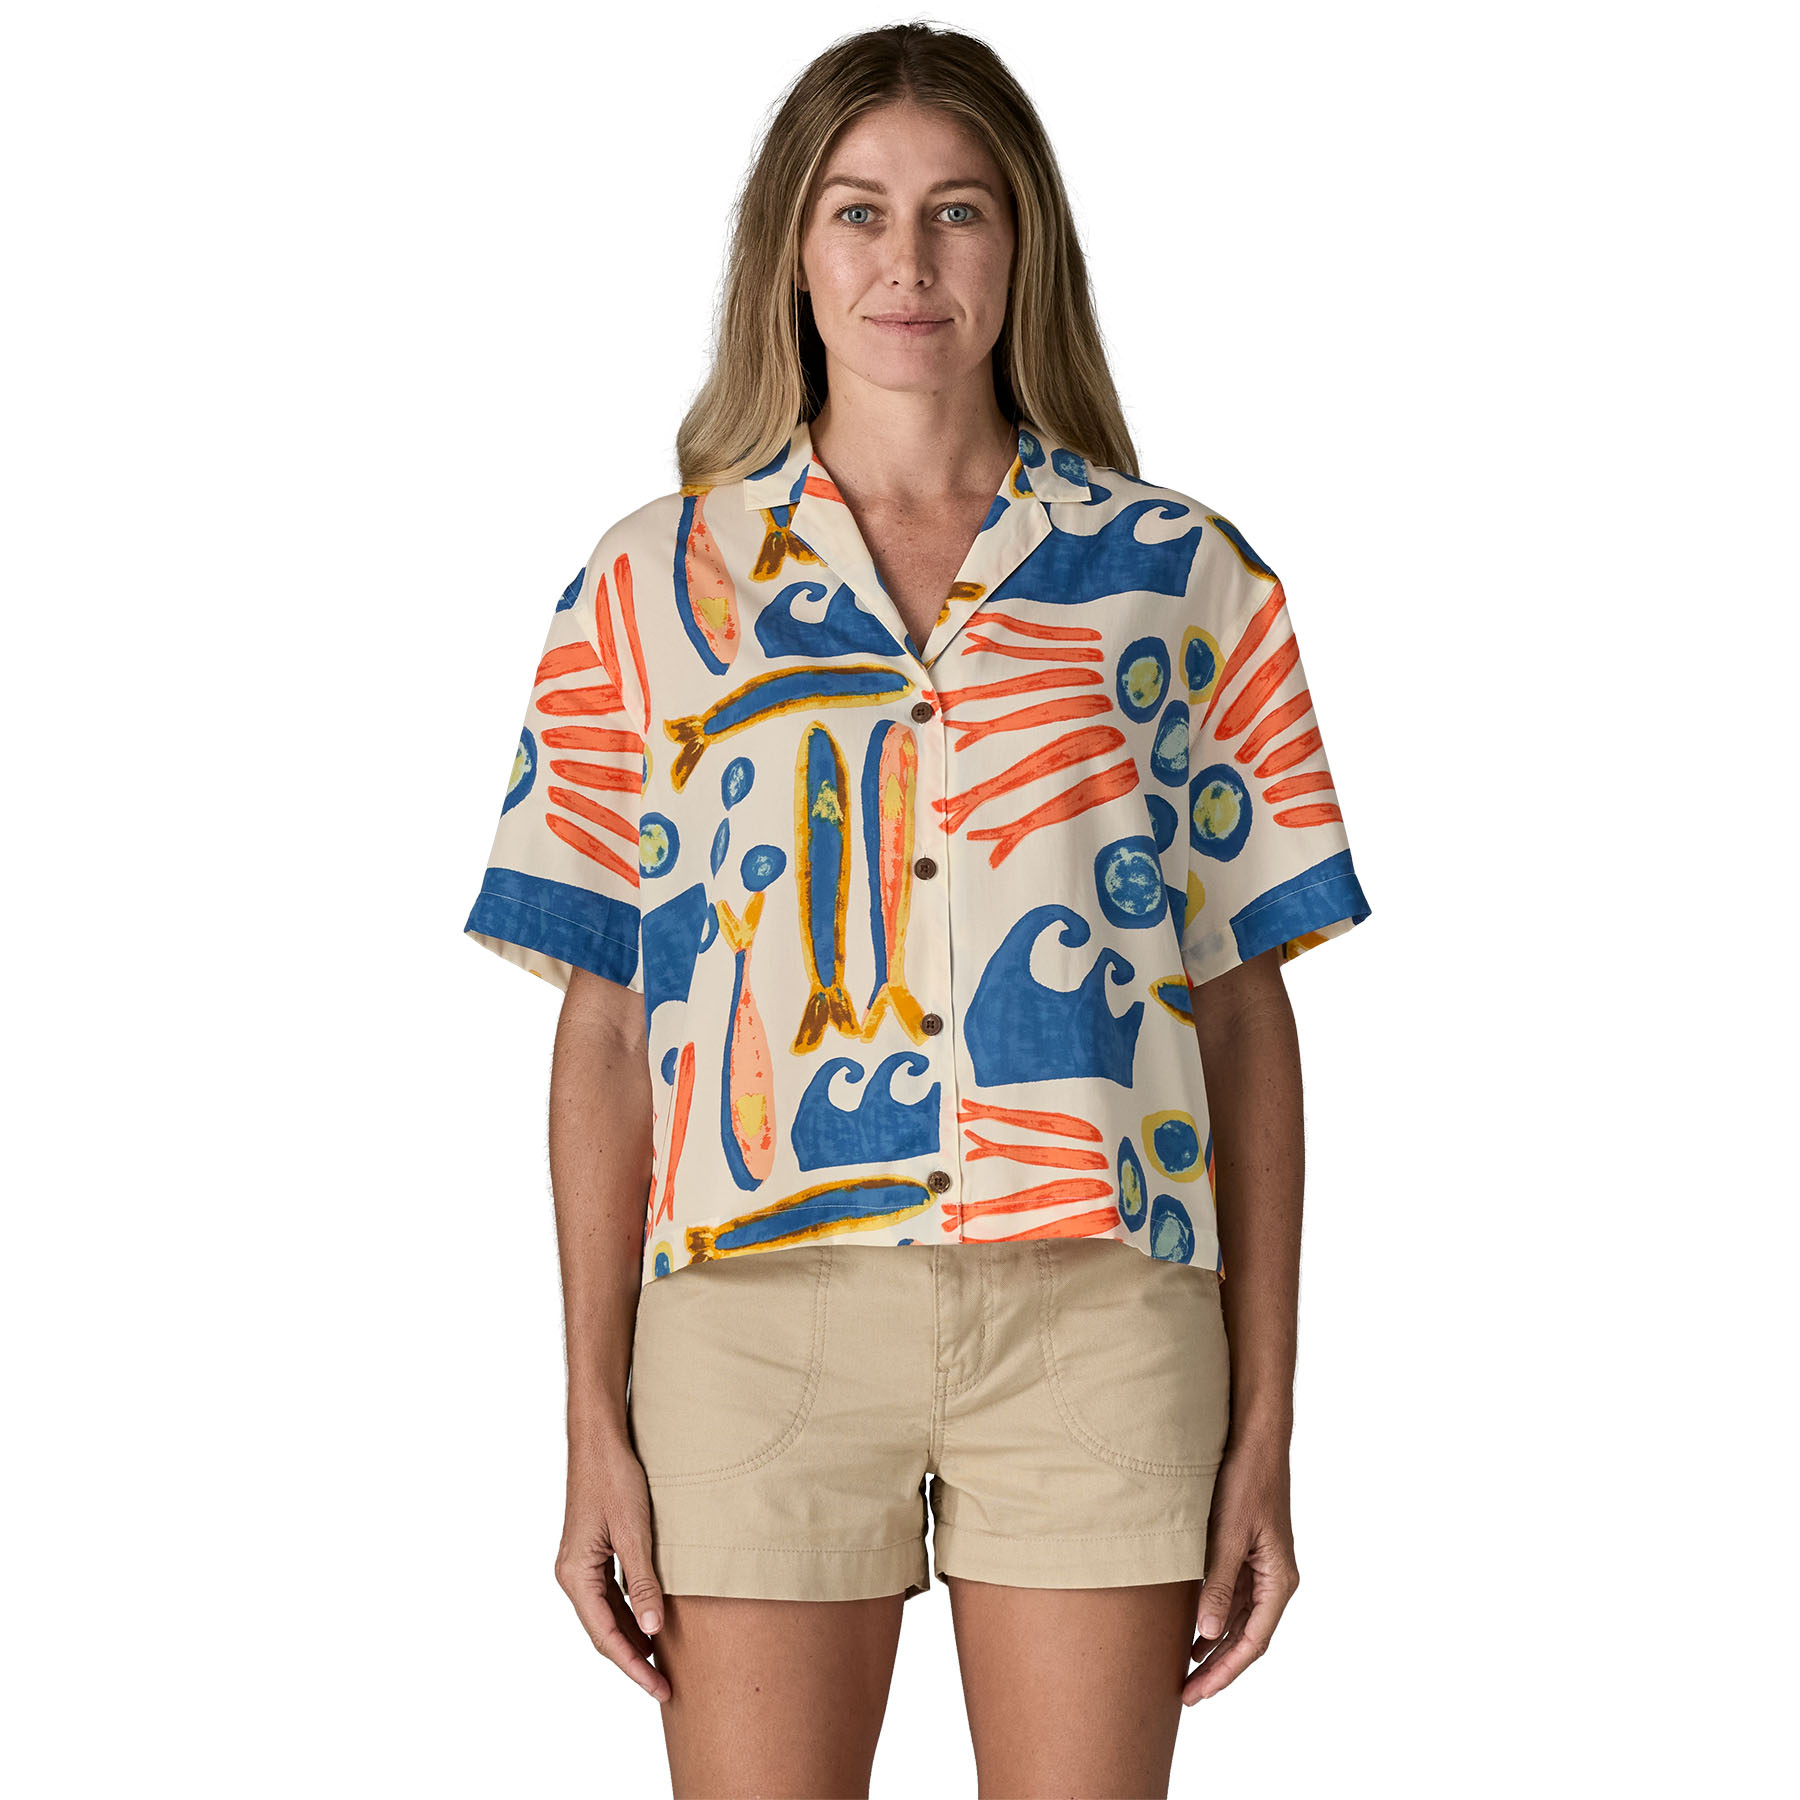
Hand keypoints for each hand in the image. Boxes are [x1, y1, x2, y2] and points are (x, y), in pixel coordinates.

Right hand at [554, 1432, 670, 1702]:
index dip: (634, 1666)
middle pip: (603, 1631)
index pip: (606, 1635)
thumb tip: (654, 1631)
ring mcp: (580, 1565)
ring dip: (632, 1638)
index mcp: (575, 1575)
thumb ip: (644, 1584)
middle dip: (633, 1660)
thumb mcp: (635, 1532)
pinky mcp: (591, 1554)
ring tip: (662, 1663)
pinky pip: (608, 1595)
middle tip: (665, 1686)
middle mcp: (571, 1575)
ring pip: (606, 1615)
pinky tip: (650, 1624)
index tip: (659, 1689)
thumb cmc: (615, 1479)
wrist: (600, 1440)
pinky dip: (629, 1613)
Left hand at [1183, 1428, 1298, 1702]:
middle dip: (1217, 1667)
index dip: (1223, 1671)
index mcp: (1278, 1580)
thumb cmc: (1245, 1480)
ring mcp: (1263, 1566)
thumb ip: (1218, 1585)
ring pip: (1240, 1620)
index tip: (1197, 1693)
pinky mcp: (1249, 1552)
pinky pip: (1234, 1597)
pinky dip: (1215, 1617)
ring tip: (1186, 1670)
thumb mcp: (1227, 1535)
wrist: (1255, 1438)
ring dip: (1215, 1645)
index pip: (1252, 1642)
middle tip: (1187, 1694)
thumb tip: (1207, 1633)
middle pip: (1246, 1637)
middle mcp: (1275, 1579)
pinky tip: (1194, 1630)